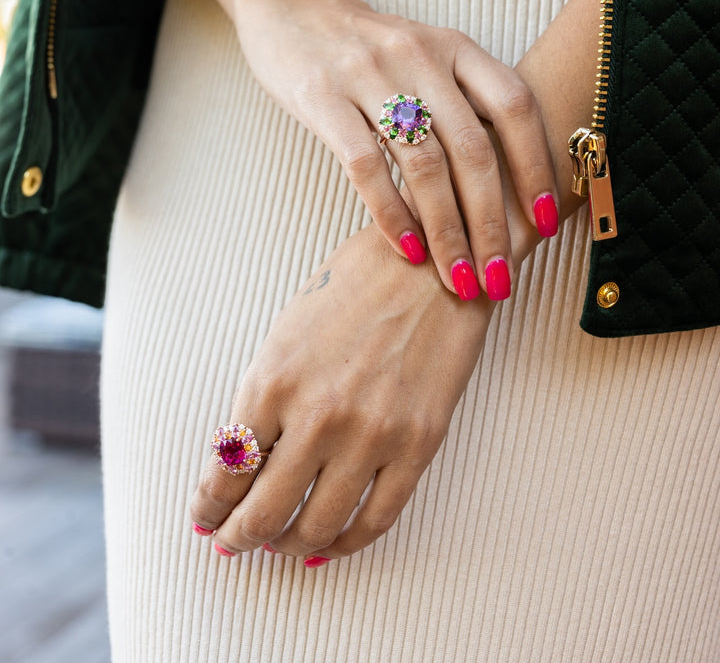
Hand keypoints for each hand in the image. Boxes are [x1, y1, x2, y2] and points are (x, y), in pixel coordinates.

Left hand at [190, 221, 497, 561]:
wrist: (434, 259)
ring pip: (316, 528)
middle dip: (239, 537)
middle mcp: (317, 414)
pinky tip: (330, 543)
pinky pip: (375, 520)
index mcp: (273, 379)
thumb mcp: (289, 332)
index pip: (227, 471)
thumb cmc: (357, 285)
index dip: (211, 507)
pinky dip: (346, 544)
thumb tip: (242, 461)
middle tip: (233, 543)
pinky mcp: (418, 444)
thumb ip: (264, 399)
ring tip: (280, 545)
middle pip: (262, 512)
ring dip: (288, 547)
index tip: (207, 518)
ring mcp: (371, 434)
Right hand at [235, 0, 558, 299]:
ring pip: (423, 164)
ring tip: (457, 277)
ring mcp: (369, 73)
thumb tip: (513, 184)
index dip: (536, 167)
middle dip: (491, 222)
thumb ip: (463, 103)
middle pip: (472, 147)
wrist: (292, 7)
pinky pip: (364, 165)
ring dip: (446, 230)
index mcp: (455, 47)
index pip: (514, 106)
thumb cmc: (368, 50)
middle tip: (500, 277)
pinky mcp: (322, 95)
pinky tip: (406, 250)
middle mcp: (419, 55)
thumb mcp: (426, 58)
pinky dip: (391, 214)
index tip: (546, 224)